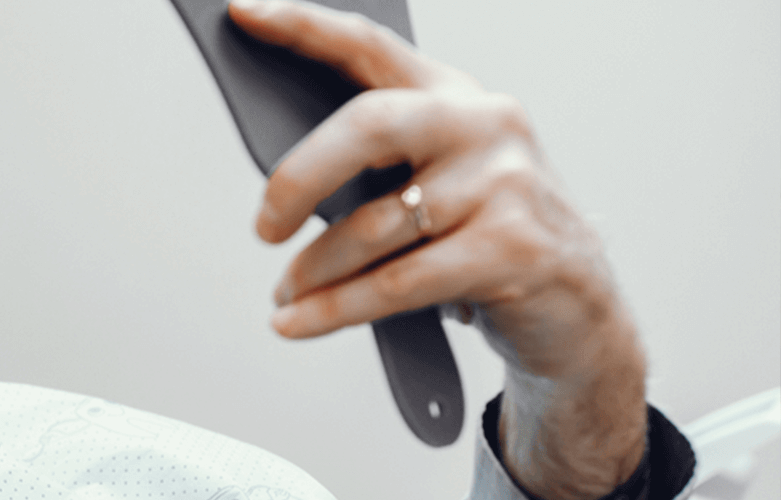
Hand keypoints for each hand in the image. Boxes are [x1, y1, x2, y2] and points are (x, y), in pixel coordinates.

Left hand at [228, 1, 646, 497]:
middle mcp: (484, 124)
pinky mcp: (514, 249)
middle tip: (264, 227)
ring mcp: (506, 184)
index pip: (369, 46)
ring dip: (314, 270)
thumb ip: (375, 166)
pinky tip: (298, 322)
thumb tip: (281, 186)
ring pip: (374, 224)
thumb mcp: (437, 184)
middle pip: (367, 125)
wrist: (579, 308)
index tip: (243, 12)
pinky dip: (335, 308)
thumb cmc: (487, 238)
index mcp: (454, 96)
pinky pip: (397, 282)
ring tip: (285, 294)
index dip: (303, 25)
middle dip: (299, 177)